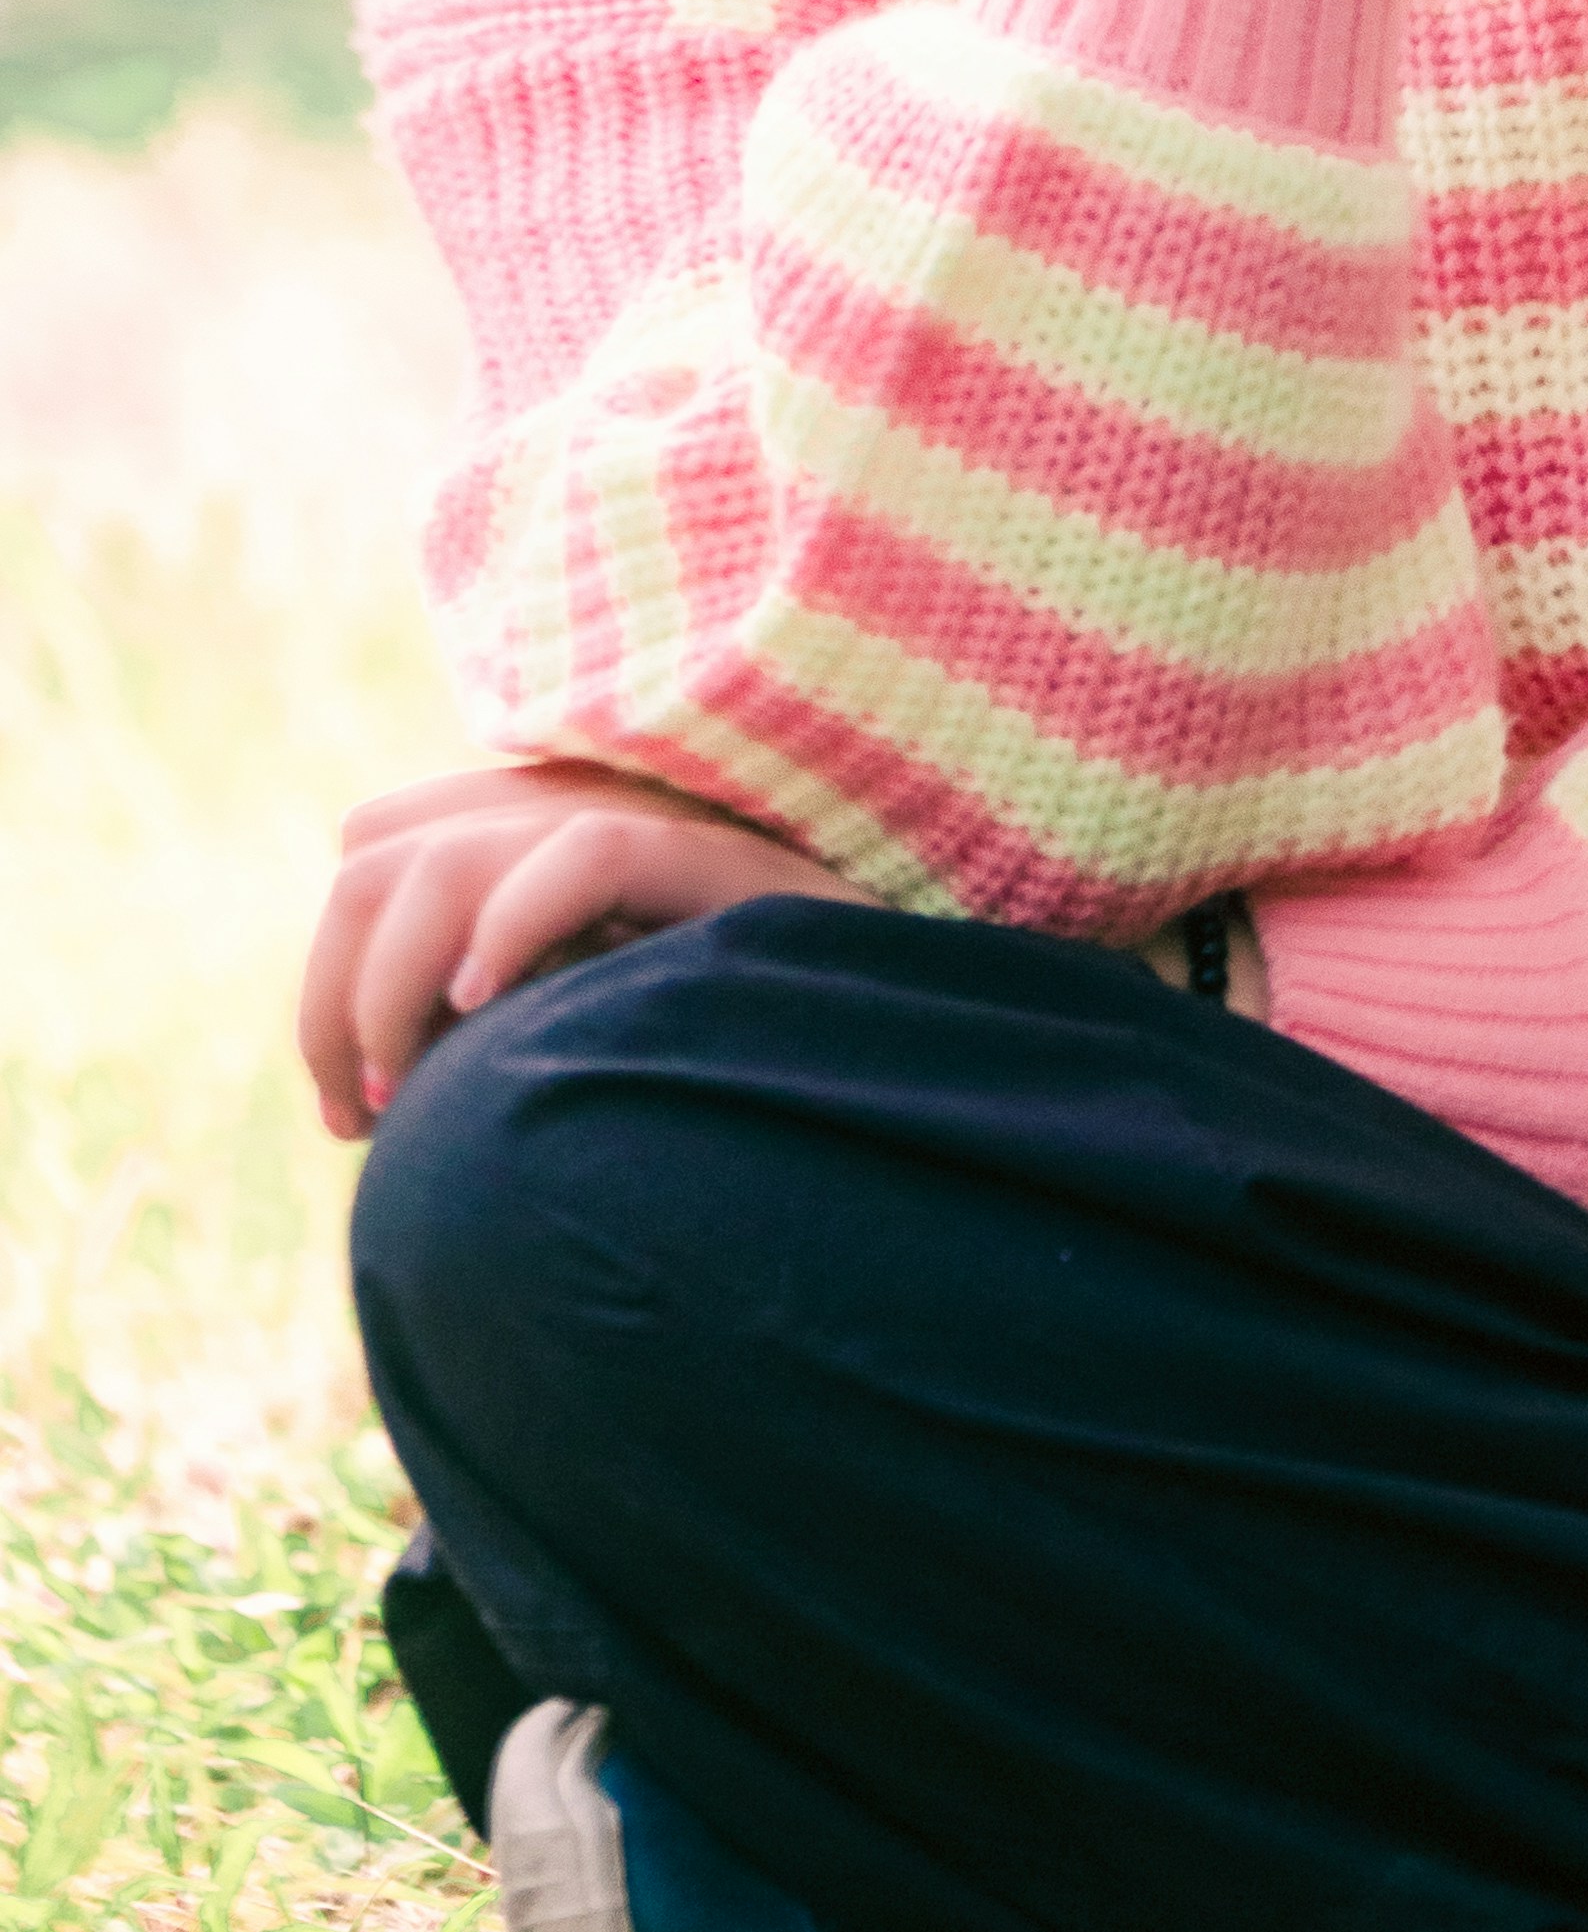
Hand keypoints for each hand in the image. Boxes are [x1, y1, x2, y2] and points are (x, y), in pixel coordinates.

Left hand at [298, 759, 868, 1142]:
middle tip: (360, 1121)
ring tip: (406, 1094)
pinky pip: (589, 853)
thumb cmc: (759, 1096)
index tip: (358, 1110)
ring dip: (388, 987)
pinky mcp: (735, 862)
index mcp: (560, 842)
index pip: (377, 845)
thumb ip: (510, 1031)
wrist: (911, 1081)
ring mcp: (670, 828)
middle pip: (379, 857)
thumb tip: (375, 1084)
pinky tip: (487, 1012)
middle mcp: (602, 811)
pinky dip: (511, 928)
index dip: (332, 976)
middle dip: (332, 995)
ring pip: (450, 858)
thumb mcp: (599, 1054)